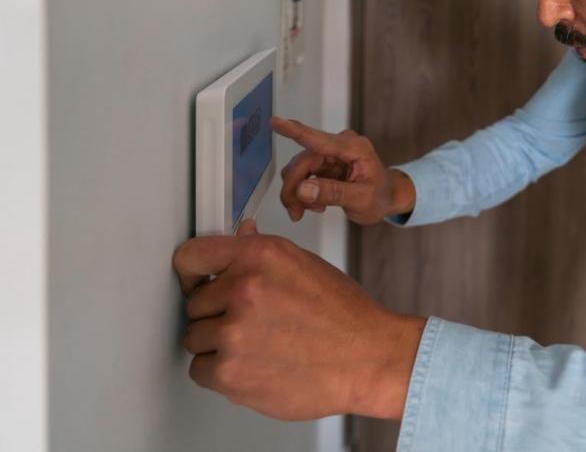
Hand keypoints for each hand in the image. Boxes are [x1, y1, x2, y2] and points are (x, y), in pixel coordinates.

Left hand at [172, 219, 426, 420]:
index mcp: (260, 256)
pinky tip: (254, 364)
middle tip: (251, 322)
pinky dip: (222, 373)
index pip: (192, 256)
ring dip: (219, 344)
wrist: (369, 358)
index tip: (195, 281)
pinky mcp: (231, 373)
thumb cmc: (346, 315)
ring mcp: (234, 333)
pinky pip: (200, 370)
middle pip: (194, 303)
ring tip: (258, 345)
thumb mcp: (305, 266)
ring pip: (196, 338)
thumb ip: (262, 254)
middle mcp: (244, 290)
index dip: (192, 272)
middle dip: (217, 313)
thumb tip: (239, 235)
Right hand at [271, 117, 415, 224]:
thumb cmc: (382, 195)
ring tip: (307, 211)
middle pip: (303, 162)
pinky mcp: (324, 164)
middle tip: (294, 212)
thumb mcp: (362, 199)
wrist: (389, 197)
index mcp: (354, 148)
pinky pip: (303, 176)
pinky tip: (314, 205)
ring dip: (296, 192)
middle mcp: (340, 146)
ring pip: (299, 170)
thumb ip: (333, 193)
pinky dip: (303, 193)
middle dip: (294, 188)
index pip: (319, 139)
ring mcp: (331, 154)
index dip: (294, 131)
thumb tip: (302, 189)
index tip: (275, 122)